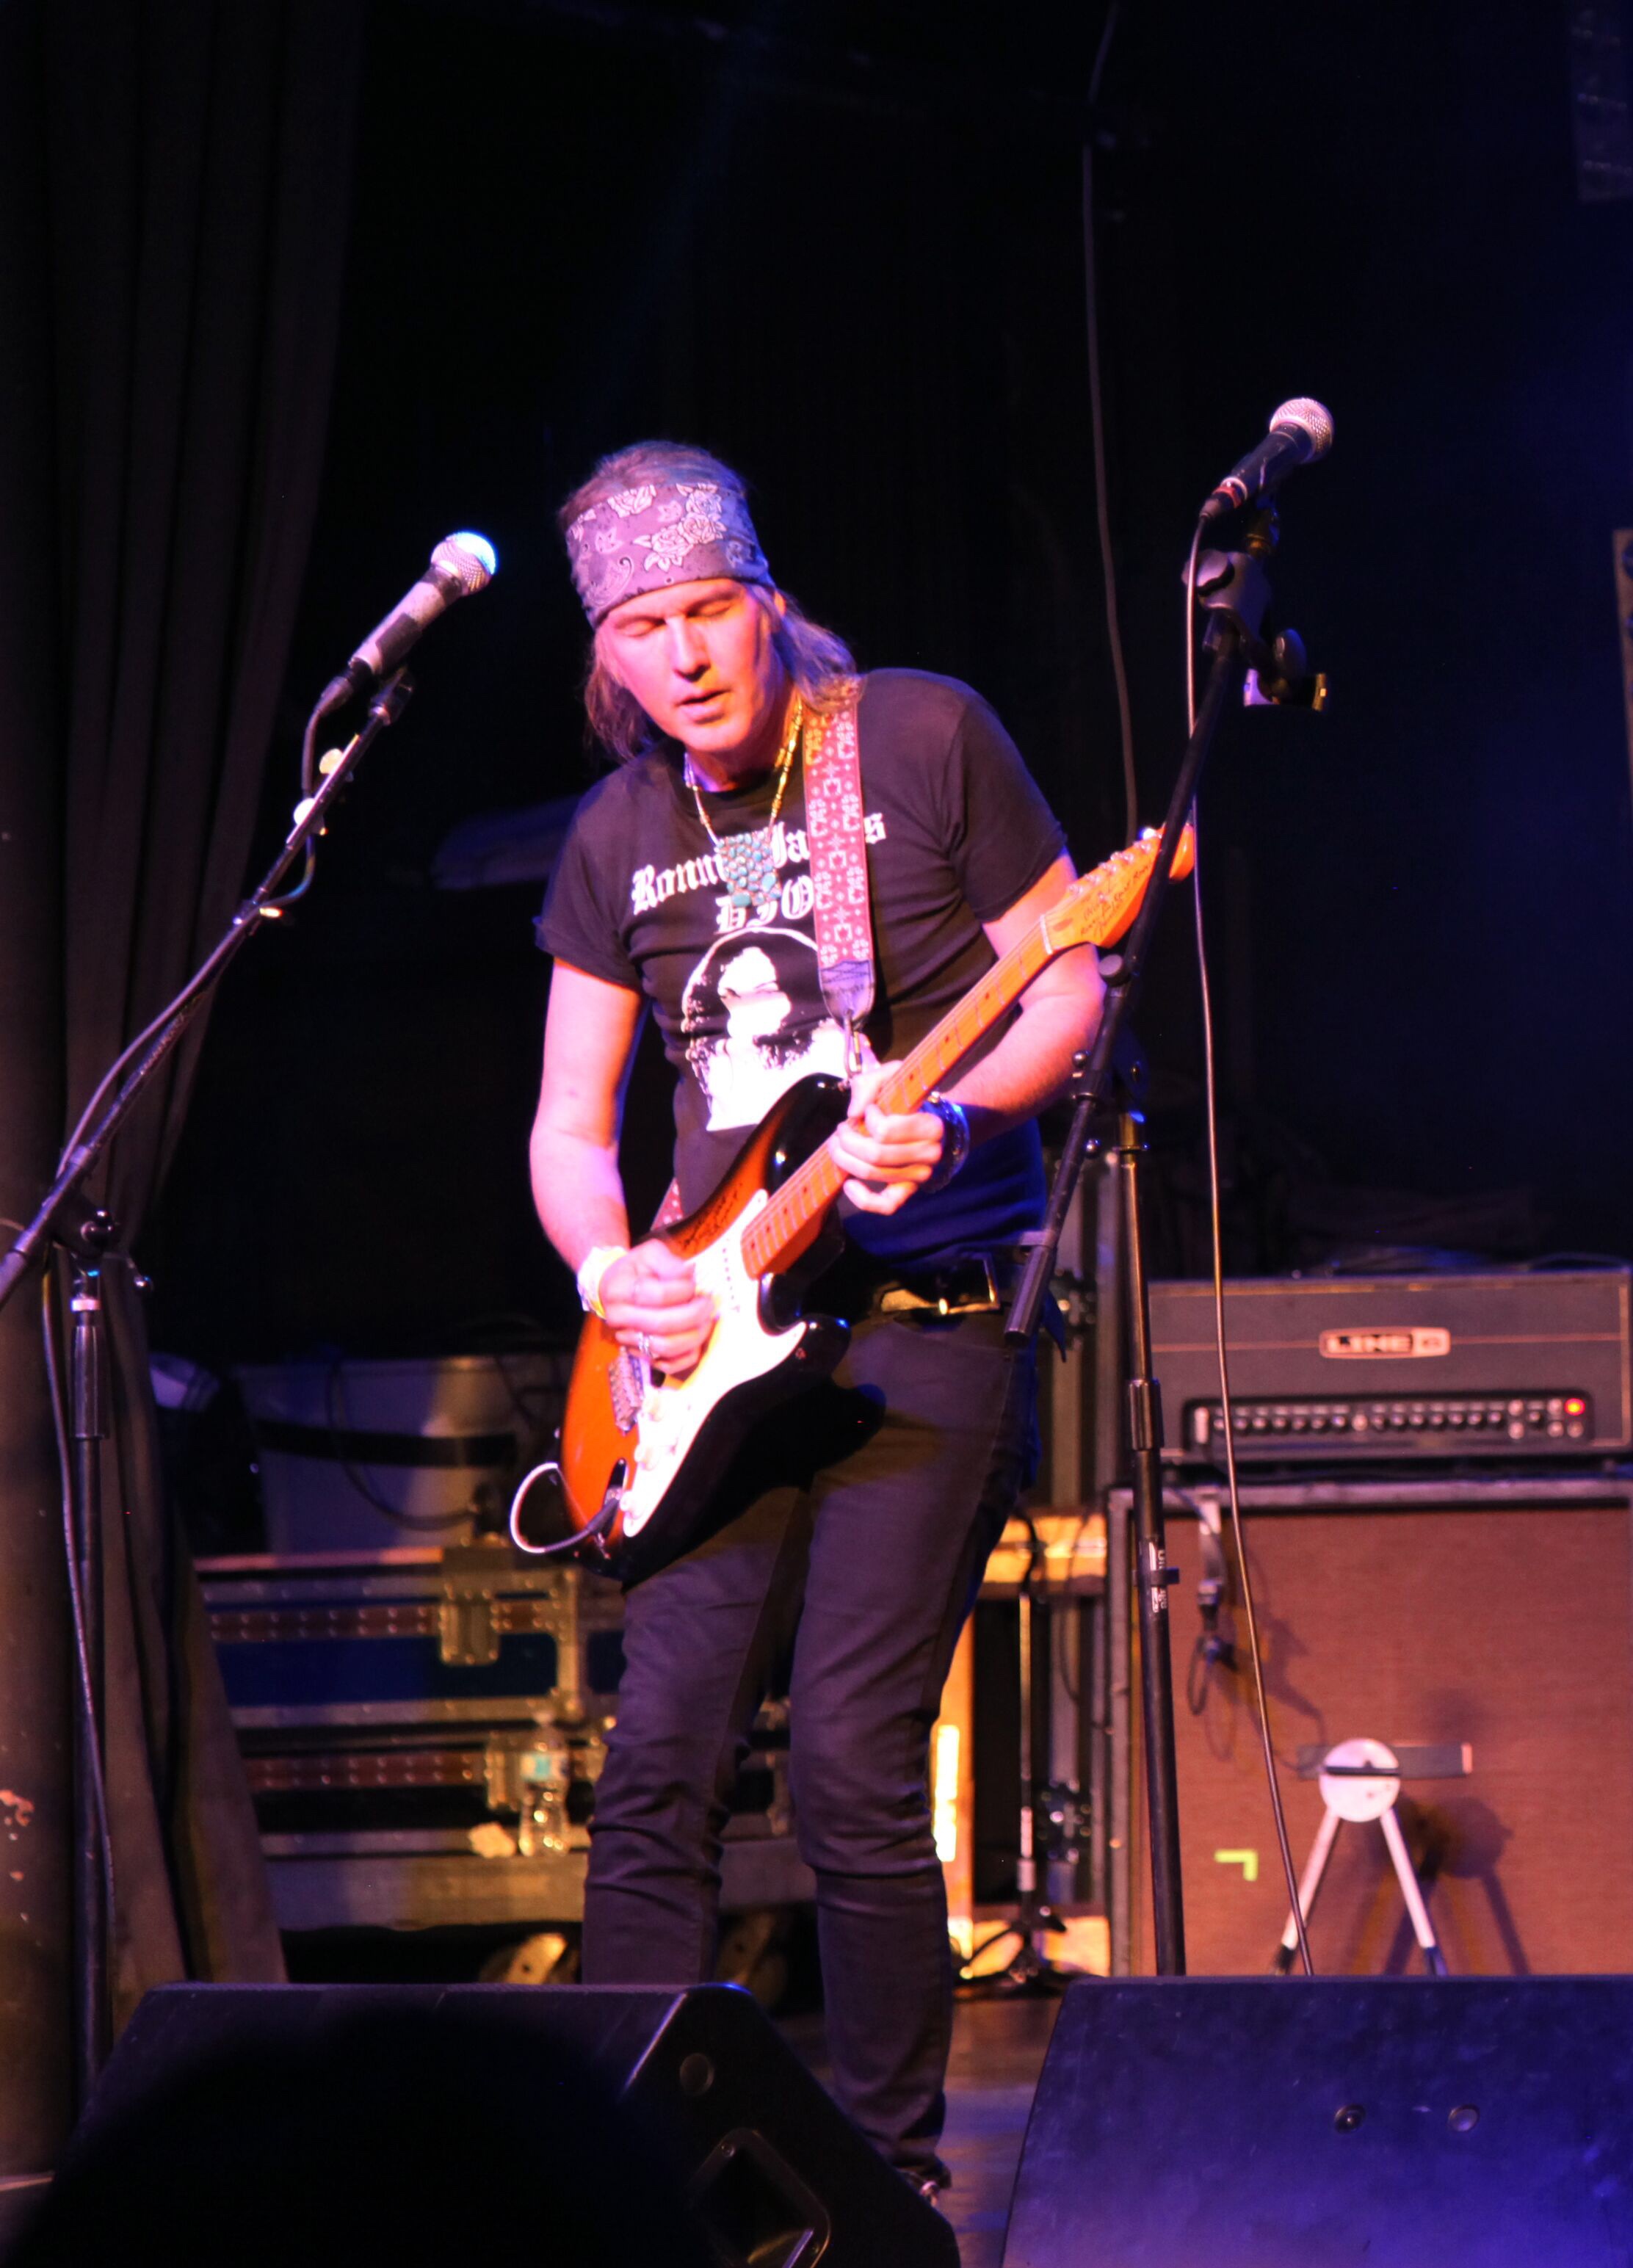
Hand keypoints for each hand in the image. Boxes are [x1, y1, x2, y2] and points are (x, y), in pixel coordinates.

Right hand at [598, 1239, 715, 1378]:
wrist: (615, 1288)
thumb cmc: (636, 1269)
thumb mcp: (650, 1253)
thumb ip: (669, 1262)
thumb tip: (689, 1274)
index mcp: (619, 1290)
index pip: (656, 1294)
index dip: (682, 1290)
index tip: (694, 1284)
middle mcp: (619, 1318)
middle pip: (661, 1324)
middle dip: (693, 1314)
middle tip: (708, 1304)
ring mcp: (628, 1339)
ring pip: (665, 1348)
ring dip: (693, 1335)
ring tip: (705, 1320)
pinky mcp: (640, 1354)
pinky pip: (668, 1365)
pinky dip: (688, 1354)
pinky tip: (696, 1337)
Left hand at [827, 1062, 945, 1215]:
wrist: (930, 1118)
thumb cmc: (909, 1097)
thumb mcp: (893, 1075)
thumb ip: (871, 1083)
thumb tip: (854, 1112)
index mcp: (930, 1127)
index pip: (885, 1131)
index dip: (867, 1119)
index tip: (869, 1110)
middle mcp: (929, 1155)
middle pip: (873, 1155)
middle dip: (847, 1140)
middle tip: (841, 1129)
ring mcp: (919, 1176)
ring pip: (871, 1174)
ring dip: (844, 1159)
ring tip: (838, 1145)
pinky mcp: (908, 1191)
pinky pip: (886, 1205)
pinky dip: (863, 1199)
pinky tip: (848, 1184)